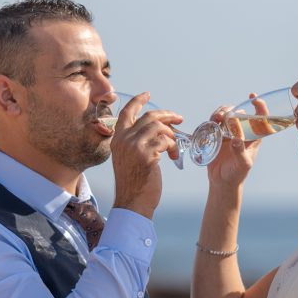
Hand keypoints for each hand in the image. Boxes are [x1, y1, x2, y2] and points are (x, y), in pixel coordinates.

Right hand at [110, 92, 183, 218]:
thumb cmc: (134, 183)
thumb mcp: (129, 158)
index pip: (126, 112)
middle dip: (167, 116)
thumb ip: (135, 142)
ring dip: (172, 136)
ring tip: (175, 148)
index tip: (148, 94)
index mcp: (117, 139)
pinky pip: (166, 141)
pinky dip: (174, 147)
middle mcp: (123, 139)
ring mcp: (134, 146)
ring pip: (159, 128)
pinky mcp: (146, 155)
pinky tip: (173, 158)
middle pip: (149, 117)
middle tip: (179, 119)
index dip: (138, 101)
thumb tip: (156, 128)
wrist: (132, 202)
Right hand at [206, 94, 266, 189]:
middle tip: (225, 115)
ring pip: (226, 114)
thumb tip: (236, 139)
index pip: (260, 118)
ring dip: (221, 112)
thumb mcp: (242, 164)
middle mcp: (242, 131)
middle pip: (239, 112)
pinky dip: (212, 119)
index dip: (259, 106)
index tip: (253, 98)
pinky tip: (210, 123)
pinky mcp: (217, 134)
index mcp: (253, 136)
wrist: (222, 180)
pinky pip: (215, 121)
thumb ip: (240, 152)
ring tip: (215, 118)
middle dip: (232, 109)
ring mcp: (229, 132)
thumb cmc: (237, 173)